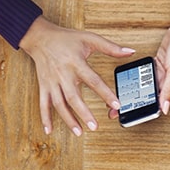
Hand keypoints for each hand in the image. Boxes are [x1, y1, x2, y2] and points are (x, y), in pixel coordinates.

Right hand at [17, 16, 132, 135]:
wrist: (39, 37)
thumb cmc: (65, 38)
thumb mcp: (89, 38)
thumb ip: (110, 47)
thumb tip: (130, 52)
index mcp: (76, 63)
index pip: (93, 81)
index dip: (105, 93)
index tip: (116, 105)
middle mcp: (63, 74)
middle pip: (74, 97)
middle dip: (84, 113)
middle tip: (95, 127)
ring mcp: (51, 82)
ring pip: (59, 104)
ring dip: (68, 119)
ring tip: (79, 132)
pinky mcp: (43, 85)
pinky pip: (43, 103)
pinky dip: (45, 117)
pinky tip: (49, 130)